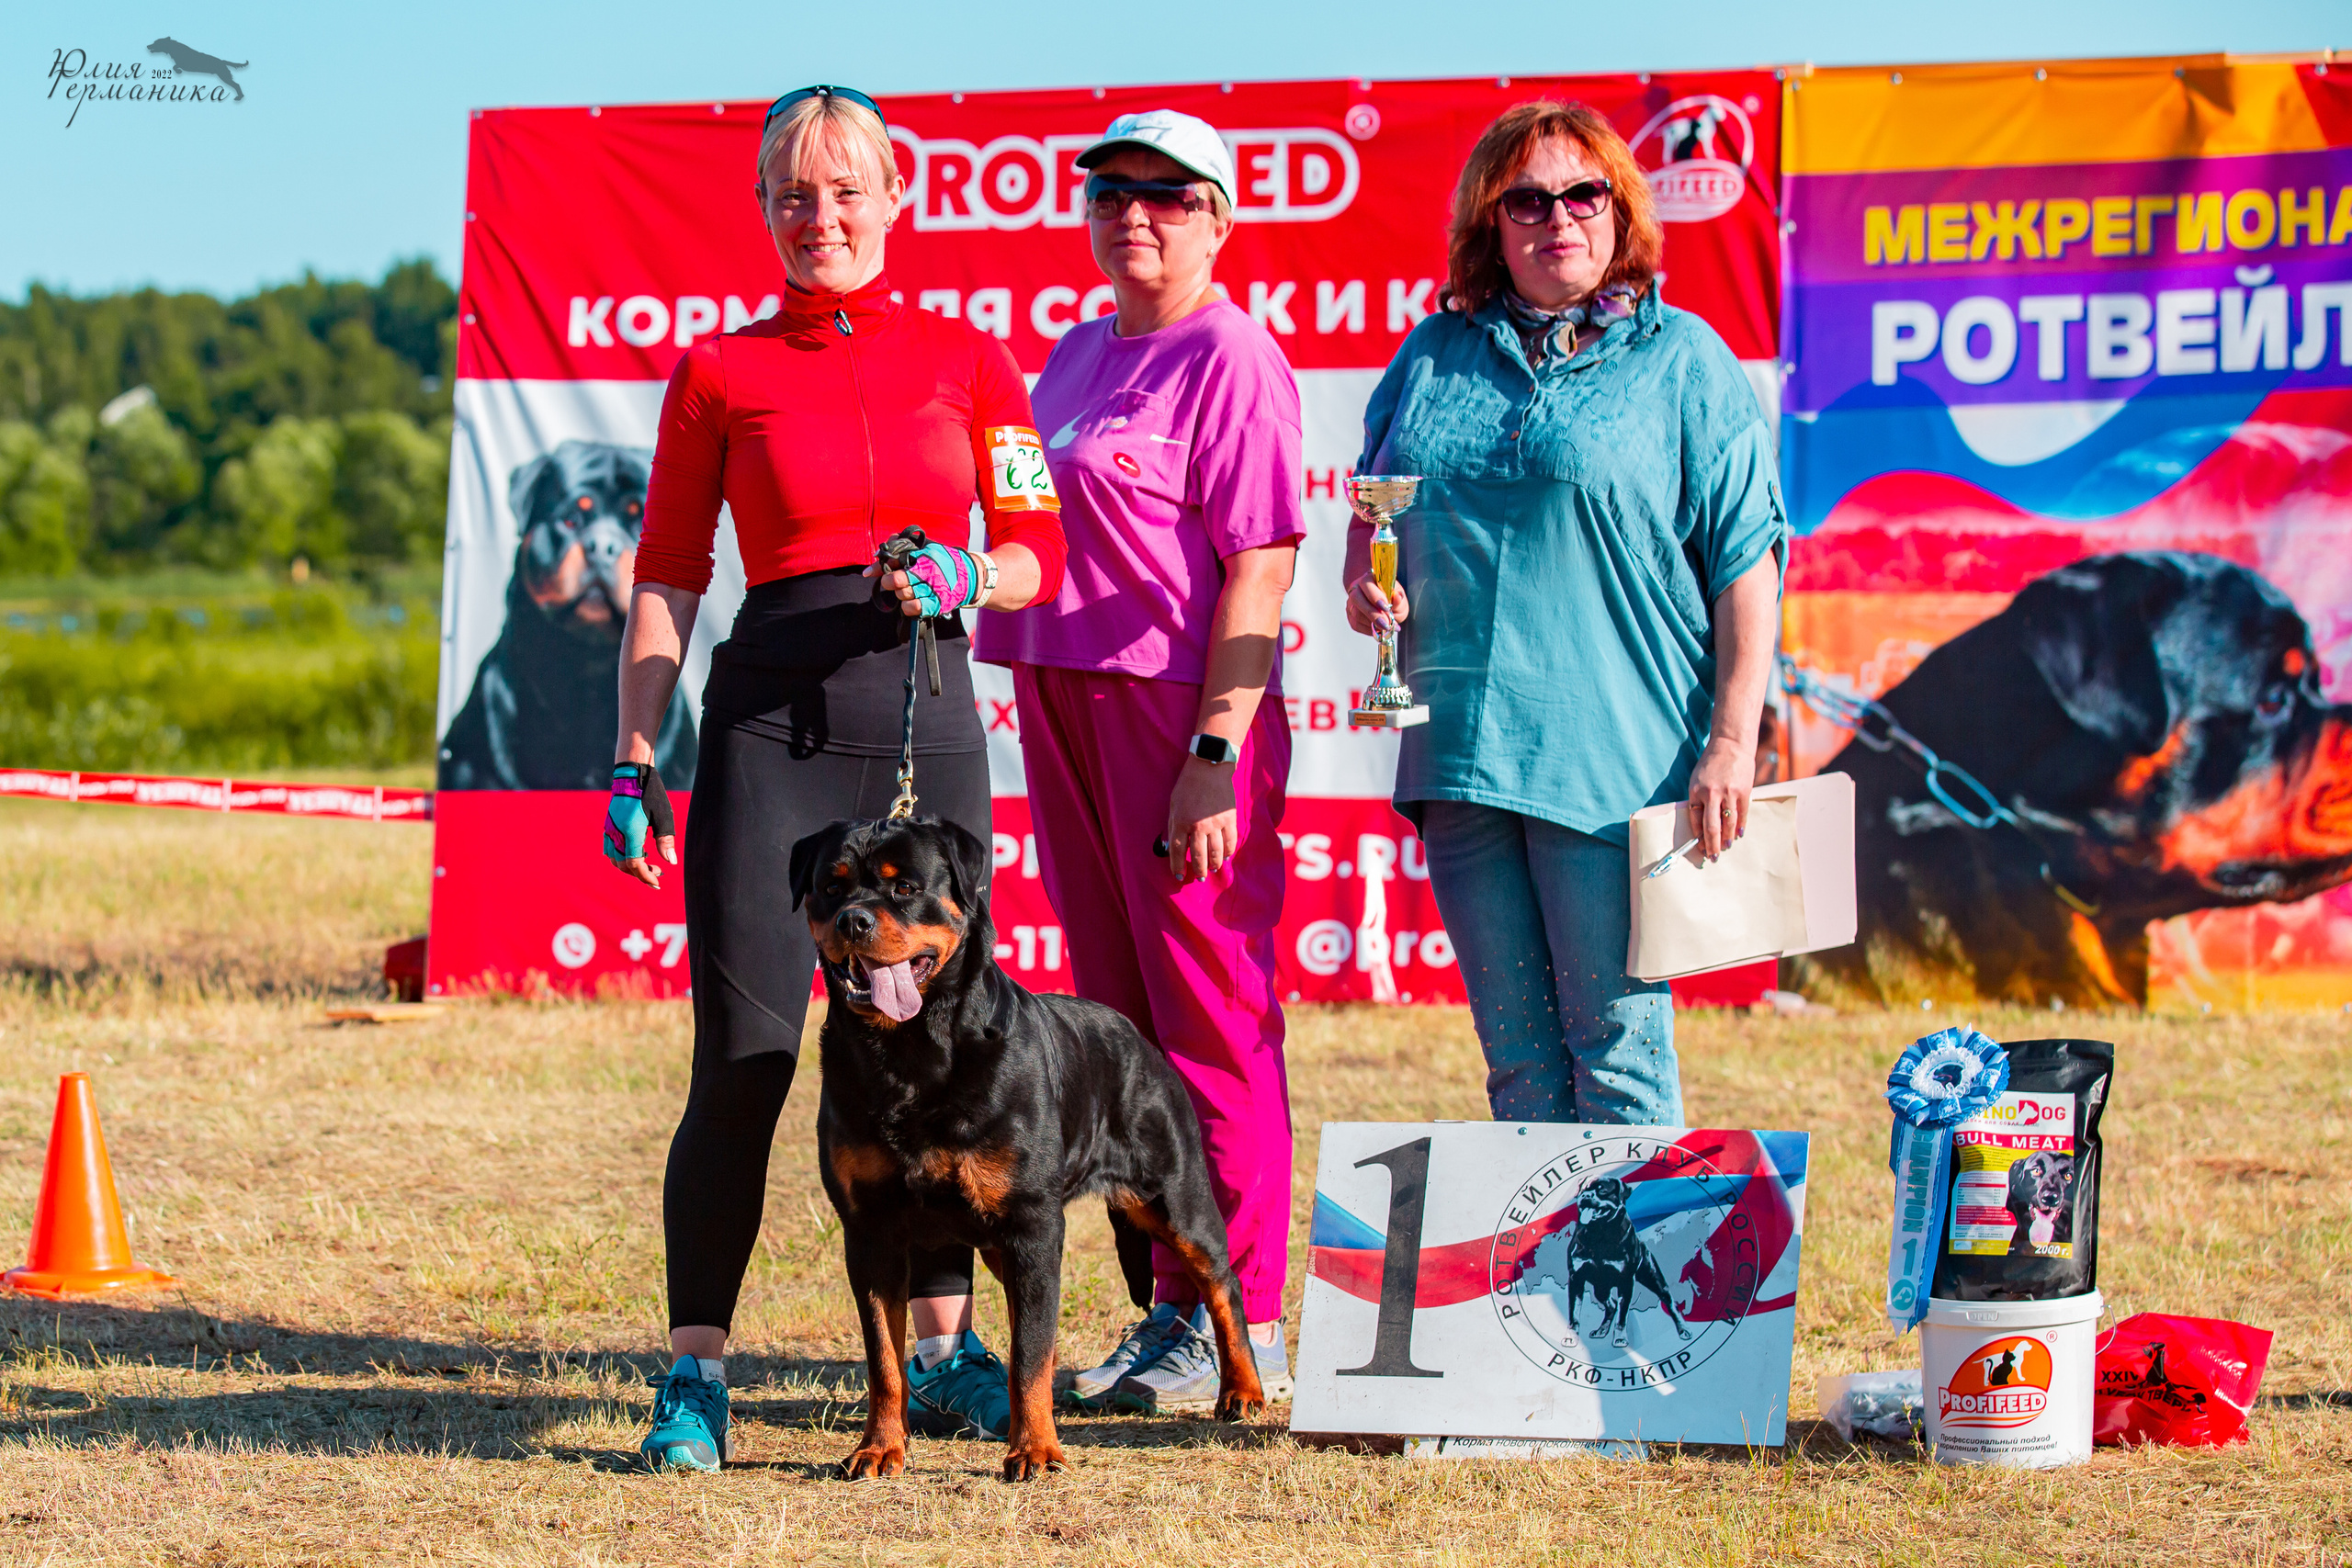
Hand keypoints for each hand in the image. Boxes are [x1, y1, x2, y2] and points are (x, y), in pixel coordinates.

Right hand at [604, 762, 675, 887]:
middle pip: (624, 865)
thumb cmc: (650, 793)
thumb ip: (666, 840)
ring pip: (615, 859)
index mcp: (630, 832)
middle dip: (641, 873)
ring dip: (630, 867)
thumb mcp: (663, 815)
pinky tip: (637, 853)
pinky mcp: (608, 826)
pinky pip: (610, 850)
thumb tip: (671, 862)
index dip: (645, 876)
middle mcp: (616, 833)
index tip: (657, 883)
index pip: (634, 864)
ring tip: (649, 863)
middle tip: (658, 872)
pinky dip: (622, 857)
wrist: (632, 775)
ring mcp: (610, 830)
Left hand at [863, 540, 981, 618]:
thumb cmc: (943, 561)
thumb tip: (877, 558)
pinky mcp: (937, 604)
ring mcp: (933, 589)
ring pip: (903, 595)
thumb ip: (900, 549)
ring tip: (904, 590)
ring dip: (900, 594)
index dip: (882, 566)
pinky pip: (915, 608)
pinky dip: (908, 607)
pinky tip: (910, 602)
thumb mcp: (925, 549)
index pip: (896, 559)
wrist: (970, 576)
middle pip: (897, 580)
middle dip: (889, 581)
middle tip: (890, 582)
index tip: (872, 572)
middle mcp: (929, 572)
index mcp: (925, 556)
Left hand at [1164, 756, 1238, 882]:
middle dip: (1199, 870)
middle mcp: (1198, 825)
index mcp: (1181, 821)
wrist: (1209, 766)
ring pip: (1216, 852)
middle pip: (1198, 855)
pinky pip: (1230, 841)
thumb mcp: (1174, 804)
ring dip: (1214, 864)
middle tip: (1200, 878)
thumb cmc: (1188, 785)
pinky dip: (1228, 851)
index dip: (1177, 866)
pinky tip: (1225, 856)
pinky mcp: (1230, 818)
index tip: (1179, 876)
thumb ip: (1174, 826)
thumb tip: (1172, 847)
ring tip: (1213, 870)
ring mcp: (1215, 823)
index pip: (1177, 851)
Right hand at [1344, 572, 1407, 636]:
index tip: (1387, 608)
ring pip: (1356, 613)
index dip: (1375, 596)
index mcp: (1369, 578)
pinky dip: (1369, 629)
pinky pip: (1356, 624)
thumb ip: (1399, 599)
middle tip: (1386, 624)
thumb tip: (1397, 596)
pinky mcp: (1350, 615)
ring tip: (1386, 628)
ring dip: (1372, 623)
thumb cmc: (1392, 600)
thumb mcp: (1400, 598)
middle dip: (1373, 613)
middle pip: (1357, 598)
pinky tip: (1378, 629)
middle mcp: (1356, 588)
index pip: (1366, 584)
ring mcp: (1351, 602)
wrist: (1384, 606)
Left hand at [1687, 738, 1752, 860]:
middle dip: (1711, 845)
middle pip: (1711, 827)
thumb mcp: (1697, 780)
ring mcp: (1729, 793)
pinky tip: (1737, 835)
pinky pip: (1742, 814)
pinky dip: (1740, 826)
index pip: (1695, 821)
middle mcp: (1712, 794)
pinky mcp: (1744, 791)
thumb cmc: (1711, 764)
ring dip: (1726, 839)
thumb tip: (1702, 826)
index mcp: (1696, 791)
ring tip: (1725, 848)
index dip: (1698, 837)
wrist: (1731, 745)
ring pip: (1728, 823)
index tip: (1700, 848)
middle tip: (1713, 857)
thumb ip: (1698, 800)